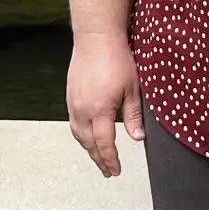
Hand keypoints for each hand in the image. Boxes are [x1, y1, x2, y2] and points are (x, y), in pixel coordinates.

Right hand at [66, 33, 144, 176]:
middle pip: (89, 144)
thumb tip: (138, 138)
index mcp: (99, 110)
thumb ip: (134, 115)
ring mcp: (74, 103)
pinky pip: (74, 123)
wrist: (96, 37)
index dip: (111, 159)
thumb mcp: (132, 88)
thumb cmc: (116, 58)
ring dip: (88, 149)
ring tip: (98, 157)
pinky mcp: (70, 96)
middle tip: (108, 171)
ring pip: (79, 135)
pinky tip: (88, 136)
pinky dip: (81, 135)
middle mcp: (82, 110)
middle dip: (99, 159)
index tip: (116, 170)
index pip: (104, 144)